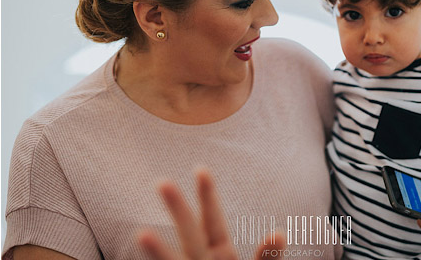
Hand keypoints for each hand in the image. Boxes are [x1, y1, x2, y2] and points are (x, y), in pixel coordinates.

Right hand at [137, 169, 285, 259]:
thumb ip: (267, 257)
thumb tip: (279, 233)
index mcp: (218, 253)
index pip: (212, 220)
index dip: (208, 197)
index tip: (201, 169)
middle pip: (189, 235)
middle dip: (178, 211)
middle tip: (163, 182)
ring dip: (158, 251)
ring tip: (141, 235)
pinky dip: (175, 255)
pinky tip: (143, 239)